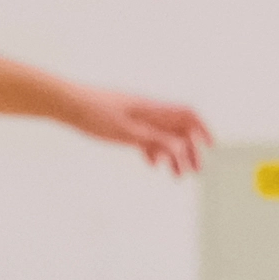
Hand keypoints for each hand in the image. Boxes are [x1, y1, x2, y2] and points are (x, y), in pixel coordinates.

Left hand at [82, 89, 215, 174]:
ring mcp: (137, 115)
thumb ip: (154, 140)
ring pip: (162, 135)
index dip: (202, 129)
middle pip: (178, 128)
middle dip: (190, 150)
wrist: (67, 103)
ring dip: (172, 154)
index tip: (211, 147)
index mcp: (152, 108)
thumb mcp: (126, 132)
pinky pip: (147, 135)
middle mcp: (148, 110)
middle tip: (195, 173)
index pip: (187, 114)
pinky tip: (152, 164)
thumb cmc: (95, 114)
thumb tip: (180, 148)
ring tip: (176, 175)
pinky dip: (154, 150)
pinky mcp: (124, 121)